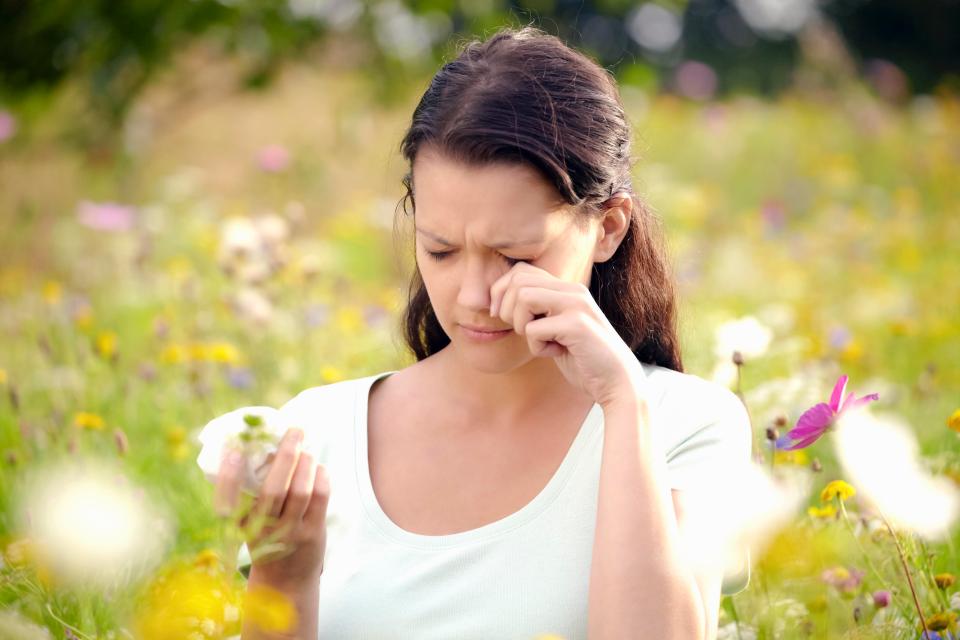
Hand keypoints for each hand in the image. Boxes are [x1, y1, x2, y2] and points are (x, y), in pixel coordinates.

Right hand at [214, 427, 329, 588]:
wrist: (285, 582)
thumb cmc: (265, 539)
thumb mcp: (249, 522)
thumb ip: (251, 492)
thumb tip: (263, 446)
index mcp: (240, 526)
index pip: (227, 502)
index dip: (228, 475)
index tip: (232, 448)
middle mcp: (263, 531)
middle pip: (274, 489)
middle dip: (285, 455)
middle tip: (294, 430)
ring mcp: (290, 534)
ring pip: (301, 490)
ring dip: (306, 463)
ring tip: (306, 449)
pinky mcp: (313, 533)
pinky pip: (320, 497)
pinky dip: (320, 476)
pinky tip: (318, 467)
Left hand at [489, 262, 646, 407]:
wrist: (617, 381)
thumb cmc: (582, 358)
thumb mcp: (556, 328)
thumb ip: (538, 311)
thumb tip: (498, 303)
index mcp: (567, 288)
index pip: (521, 271)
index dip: (502, 292)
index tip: (503, 317)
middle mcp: (572, 290)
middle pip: (518, 280)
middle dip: (508, 309)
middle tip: (523, 331)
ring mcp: (576, 305)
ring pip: (523, 298)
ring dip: (522, 325)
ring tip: (539, 340)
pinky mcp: (576, 325)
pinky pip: (534, 329)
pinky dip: (537, 347)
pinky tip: (555, 353)